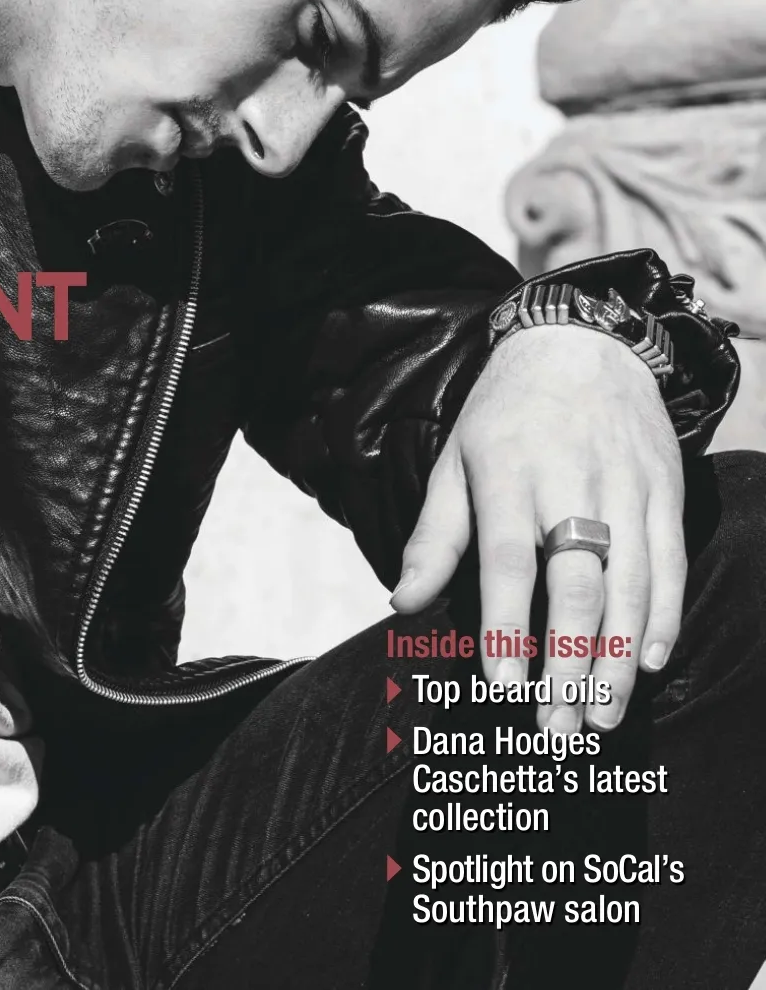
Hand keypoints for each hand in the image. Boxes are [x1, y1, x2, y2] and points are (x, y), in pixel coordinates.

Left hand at [390, 326, 684, 732]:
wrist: (581, 344)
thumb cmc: (505, 414)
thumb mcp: (456, 461)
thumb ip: (434, 537)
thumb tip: (402, 604)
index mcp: (508, 474)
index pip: (508, 560)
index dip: (507, 626)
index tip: (503, 688)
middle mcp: (571, 483)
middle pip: (576, 584)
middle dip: (568, 664)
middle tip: (557, 729)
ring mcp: (626, 487)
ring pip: (631, 585)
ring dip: (618, 659)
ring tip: (602, 719)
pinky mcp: (666, 490)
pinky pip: (670, 563)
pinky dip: (664, 618)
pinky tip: (649, 663)